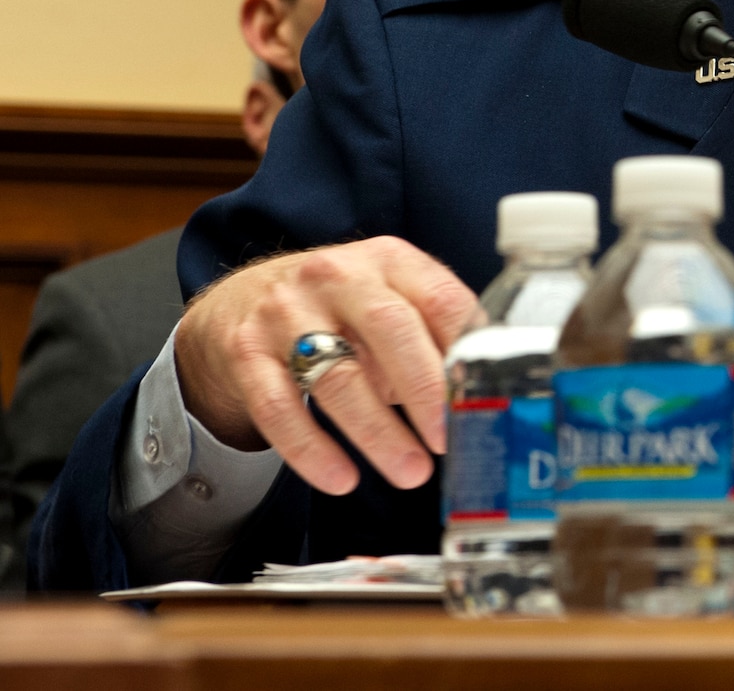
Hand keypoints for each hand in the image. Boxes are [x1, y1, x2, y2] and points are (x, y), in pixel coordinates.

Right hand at [174, 237, 478, 494]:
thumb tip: (486, 395)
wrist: (240, 301)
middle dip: (425, 389)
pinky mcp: (246, 353)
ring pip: (338, 376)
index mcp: (390, 261)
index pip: (440, 298)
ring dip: (378, 432)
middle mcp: (338, 277)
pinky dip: (311, 449)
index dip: (465, 350)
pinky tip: (341, 479)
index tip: (481, 397)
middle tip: (446, 440)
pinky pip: (279, 407)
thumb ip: (435, 337)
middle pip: (391, 329)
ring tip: (410, 472)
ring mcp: (286, 312)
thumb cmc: (341, 311)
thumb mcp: (391, 301)